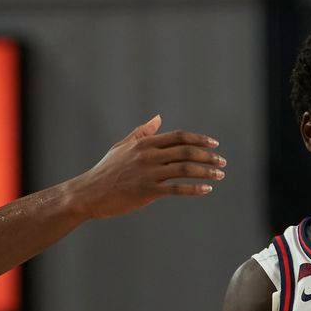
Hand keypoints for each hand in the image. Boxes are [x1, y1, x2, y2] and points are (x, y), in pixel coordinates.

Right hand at [70, 115, 225, 219]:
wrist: (89, 193)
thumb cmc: (106, 171)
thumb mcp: (122, 147)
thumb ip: (142, 133)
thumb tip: (158, 118)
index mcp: (144, 143)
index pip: (178, 137)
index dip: (199, 139)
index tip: (214, 144)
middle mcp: (148, 155)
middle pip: (186, 151)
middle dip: (208, 156)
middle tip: (222, 162)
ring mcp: (148, 173)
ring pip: (184, 168)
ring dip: (206, 171)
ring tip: (220, 175)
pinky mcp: (147, 191)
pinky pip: (177, 188)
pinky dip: (194, 188)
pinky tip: (206, 189)